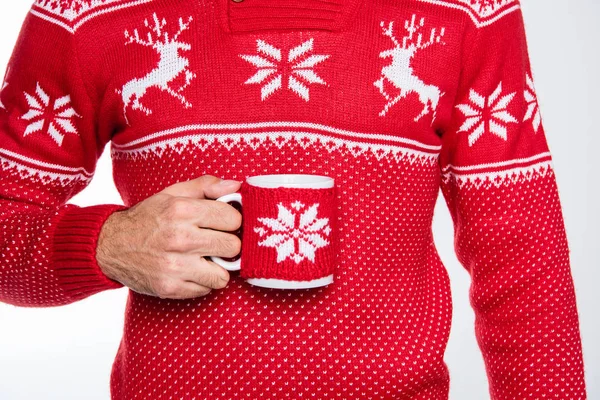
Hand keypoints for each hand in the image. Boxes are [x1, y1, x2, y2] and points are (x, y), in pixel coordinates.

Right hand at [96, 175, 241, 299]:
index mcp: (182, 210)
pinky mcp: (169, 287)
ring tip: (204, 259)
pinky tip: (189, 271)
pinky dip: (201, 282)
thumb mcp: (173, 194)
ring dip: (217, 268)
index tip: (223, 224)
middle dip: (227, 245)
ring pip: (223, 275)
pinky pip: (206, 290)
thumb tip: (237, 186)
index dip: (231, 222)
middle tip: (215, 243)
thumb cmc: (147, 218)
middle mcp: (180, 238)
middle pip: (232, 247)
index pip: (232, 219)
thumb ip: (207, 187)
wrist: (109, 246)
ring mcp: (174, 266)